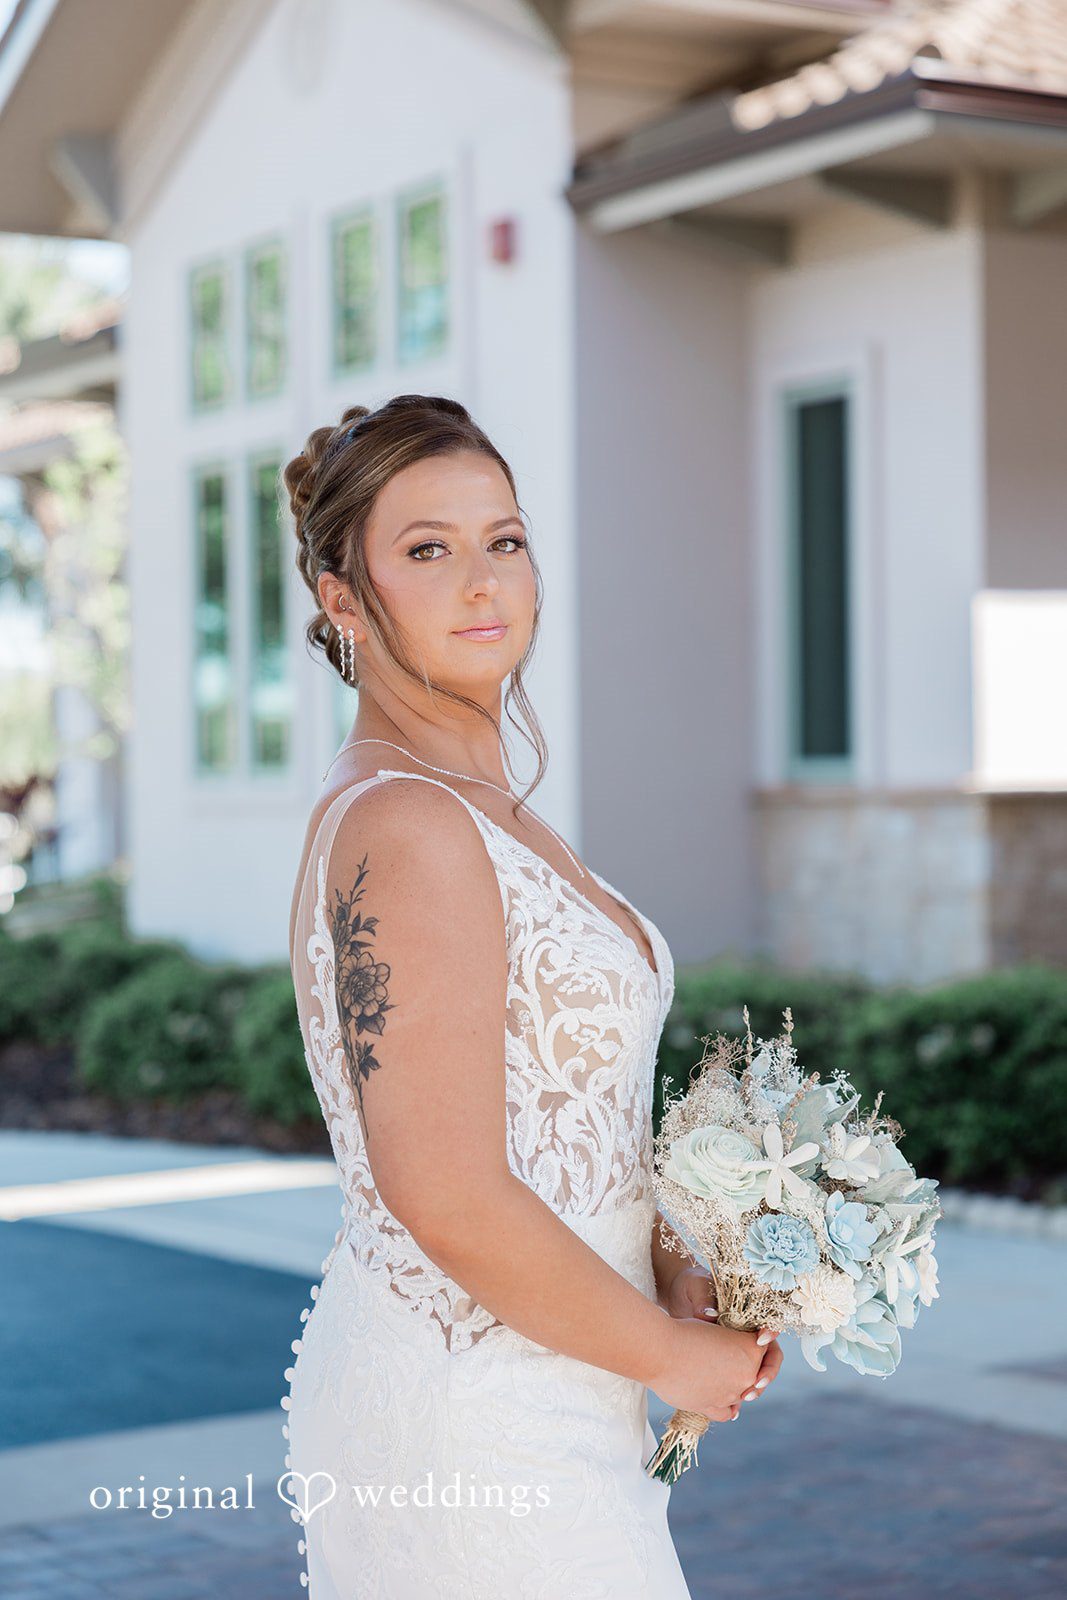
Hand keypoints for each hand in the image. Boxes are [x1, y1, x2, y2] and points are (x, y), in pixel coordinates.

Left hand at [665, 1266, 783, 1408]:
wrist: (676, 1296)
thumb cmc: (690, 1286)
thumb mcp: (697, 1287)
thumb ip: (705, 1300)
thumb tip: (709, 1313)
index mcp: (748, 1315)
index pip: (769, 1328)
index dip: (770, 1335)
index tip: (761, 1340)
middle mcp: (747, 1335)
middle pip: (768, 1358)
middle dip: (766, 1372)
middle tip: (756, 1383)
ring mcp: (736, 1351)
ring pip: (754, 1375)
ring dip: (754, 1388)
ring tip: (745, 1397)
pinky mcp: (722, 1363)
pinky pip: (735, 1382)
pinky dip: (737, 1395)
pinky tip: (732, 1408)